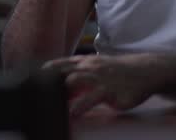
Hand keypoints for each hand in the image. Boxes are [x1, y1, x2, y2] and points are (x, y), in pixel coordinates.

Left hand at [43, 54, 161, 116]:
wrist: (146, 71)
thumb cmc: (118, 71)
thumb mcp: (97, 67)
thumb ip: (79, 73)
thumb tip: (62, 85)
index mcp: (85, 62)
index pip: (60, 64)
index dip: (45, 71)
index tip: (29, 78)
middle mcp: (90, 67)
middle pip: (63, 72)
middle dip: (49, 82)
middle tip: (35, 93)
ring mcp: (100, 78)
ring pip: (75, 82)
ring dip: (61, 93)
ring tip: (49, 105)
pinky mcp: (110, 92)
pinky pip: (93, 98)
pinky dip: (81, 106)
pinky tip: (73, 114)